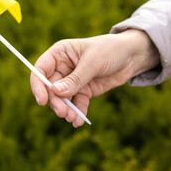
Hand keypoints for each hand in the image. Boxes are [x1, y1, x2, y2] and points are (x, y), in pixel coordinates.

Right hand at [30, 29, 159, 126]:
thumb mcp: (93, 62)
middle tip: (63, 113)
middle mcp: (62, 67)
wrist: (132, 56)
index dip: (38, 85)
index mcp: (59, 53)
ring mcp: (72, 80)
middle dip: (56, 102)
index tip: (42, 100)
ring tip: (73, 118)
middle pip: (50, 87)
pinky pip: (76, 103)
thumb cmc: (111, 50)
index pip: (40, 69)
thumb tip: (56, 92)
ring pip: (62, 98)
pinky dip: (77, 112)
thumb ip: (75, 79)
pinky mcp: (83, 90)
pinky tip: (79, 120)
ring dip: (65, 109)